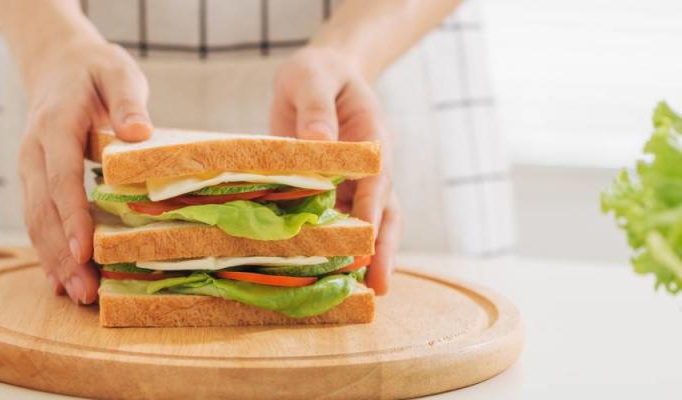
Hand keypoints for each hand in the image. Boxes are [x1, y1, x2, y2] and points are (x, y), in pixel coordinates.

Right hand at [18, 40, 152, 303]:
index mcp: (54, 125)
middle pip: (42, 210)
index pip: (61, 178)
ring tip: (79, 296)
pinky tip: (62, 282)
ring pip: (35, 222)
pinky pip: (37, 221)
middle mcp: (33, 153)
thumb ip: (127, 100)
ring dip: (54, 262)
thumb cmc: (94, 71)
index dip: (73, 217)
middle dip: (62, 255)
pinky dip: (48, 253)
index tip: (86, 252)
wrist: (57, 64)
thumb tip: (139, 133)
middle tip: (87, 292)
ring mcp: (29, 170)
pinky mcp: (34, 183)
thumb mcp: (117, 72)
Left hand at [270, 47, 399, 294]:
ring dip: (364, 258)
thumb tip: (320, 142)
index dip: (372, 207)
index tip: (367, 234)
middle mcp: (369, 168)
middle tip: (378, 285)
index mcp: (372, 138)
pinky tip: (325, 276)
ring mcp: (352, 183)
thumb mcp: (313, 79)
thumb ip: (317, 108)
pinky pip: (335, 223)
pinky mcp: (330, 193)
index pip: (377, 178)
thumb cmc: (316, 74)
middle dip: (382, 249)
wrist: (315, 76)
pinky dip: (335, 248)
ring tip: (359, 295)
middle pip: (384, 213)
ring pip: (364, 226)